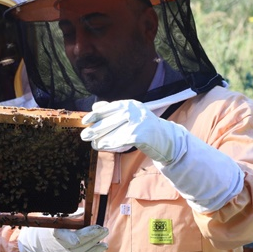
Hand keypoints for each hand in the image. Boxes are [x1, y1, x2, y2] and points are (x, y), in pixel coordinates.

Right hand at [17, 225, 108, 251]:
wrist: (44, 245)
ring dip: (96, 242)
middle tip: (103, 228)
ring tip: (105, 233)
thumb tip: (85, 214)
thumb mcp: (58, 218)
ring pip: (83, 250)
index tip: (77, 241)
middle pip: (77, 243)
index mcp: (55, 233)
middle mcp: (60, 246)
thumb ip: (71, 216)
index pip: (62, 236)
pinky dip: (94, 251)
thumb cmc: (54, 227)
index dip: (70, 239)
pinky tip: (103, 246)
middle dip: (91, 236)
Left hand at [83, 100, 243, 212]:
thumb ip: (115, 111)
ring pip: (114, 131)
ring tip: (92, 144)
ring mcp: (138, 121)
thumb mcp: (131, 117)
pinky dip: (110, 144)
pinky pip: (121, 140)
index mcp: (132, 104)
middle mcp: (135, 110)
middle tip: (83, 135)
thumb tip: (95, 106)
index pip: (110, 108)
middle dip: (96, 129)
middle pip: (110, 120)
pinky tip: (103, 147)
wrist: (169, 141)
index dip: (96, 114)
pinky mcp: (140, 134)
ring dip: (101, 138)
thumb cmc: (146, 131)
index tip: (85, 120)